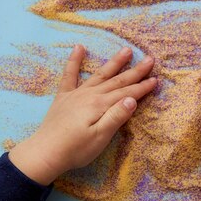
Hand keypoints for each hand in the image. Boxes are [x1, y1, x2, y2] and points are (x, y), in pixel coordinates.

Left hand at [9, 45, 156, 184]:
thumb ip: (116, 117)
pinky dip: (74, 60)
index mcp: (101, 105)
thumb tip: (132, 100)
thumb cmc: (76, 149)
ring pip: (100, 74)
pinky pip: (69, 75)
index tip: (156, 79)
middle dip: (135, 71)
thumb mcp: (100, 138)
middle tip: (149, 59)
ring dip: (114, 62)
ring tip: (126, 50)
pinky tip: (79, 47)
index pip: (127, 94)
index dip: (142, 87)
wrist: (45, 152)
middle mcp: (90, 95)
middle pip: (117, 81)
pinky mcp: (64, 97)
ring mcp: (76, 94)